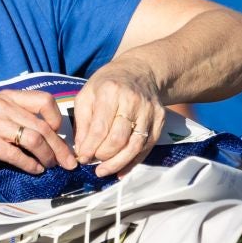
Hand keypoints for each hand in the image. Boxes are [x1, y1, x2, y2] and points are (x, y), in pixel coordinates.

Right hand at [0, 90, 76, 178]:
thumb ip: (19, 117)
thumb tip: (50, 134)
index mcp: (7, 96)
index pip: (44, 100)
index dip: (58, 119)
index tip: (61, 135)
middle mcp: (1, 105)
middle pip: (42, 126)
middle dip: (59, 147)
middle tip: (68, 162)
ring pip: (32, 139)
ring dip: (46, 156)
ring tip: (50, 166)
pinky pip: (15, 153)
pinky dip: (29, 164)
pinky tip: (34, 170)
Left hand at [75, 59, 167, 177]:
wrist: (139, 71)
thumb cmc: (107, 84)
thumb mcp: (87, 95)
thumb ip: (83, 122)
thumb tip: (82, 150)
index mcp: (110, 92)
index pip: (100, 127)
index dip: (90, 147)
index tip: (82, 158)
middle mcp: (132, 101)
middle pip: (118, 139)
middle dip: (103, 156)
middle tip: (93, 163)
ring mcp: (149, 111)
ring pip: (135, 146)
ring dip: (118, 164)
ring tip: (104, 171)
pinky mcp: (160, 120)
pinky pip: (147, 147)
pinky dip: (133, 162)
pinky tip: (121, 171)